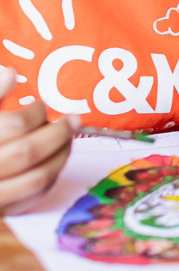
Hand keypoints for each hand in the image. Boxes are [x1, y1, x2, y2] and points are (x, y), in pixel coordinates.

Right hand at [0, 66, 76, 213]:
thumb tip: (11, 73)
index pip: (14, 125)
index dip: (34, 113)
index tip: (41, 105)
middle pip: (27, 153)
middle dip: (57, 133)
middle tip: (73, 119)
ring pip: (34, 180)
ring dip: (60, 157)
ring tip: (68, 140)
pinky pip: (30, 200)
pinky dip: (48, 181)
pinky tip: (53, 164)